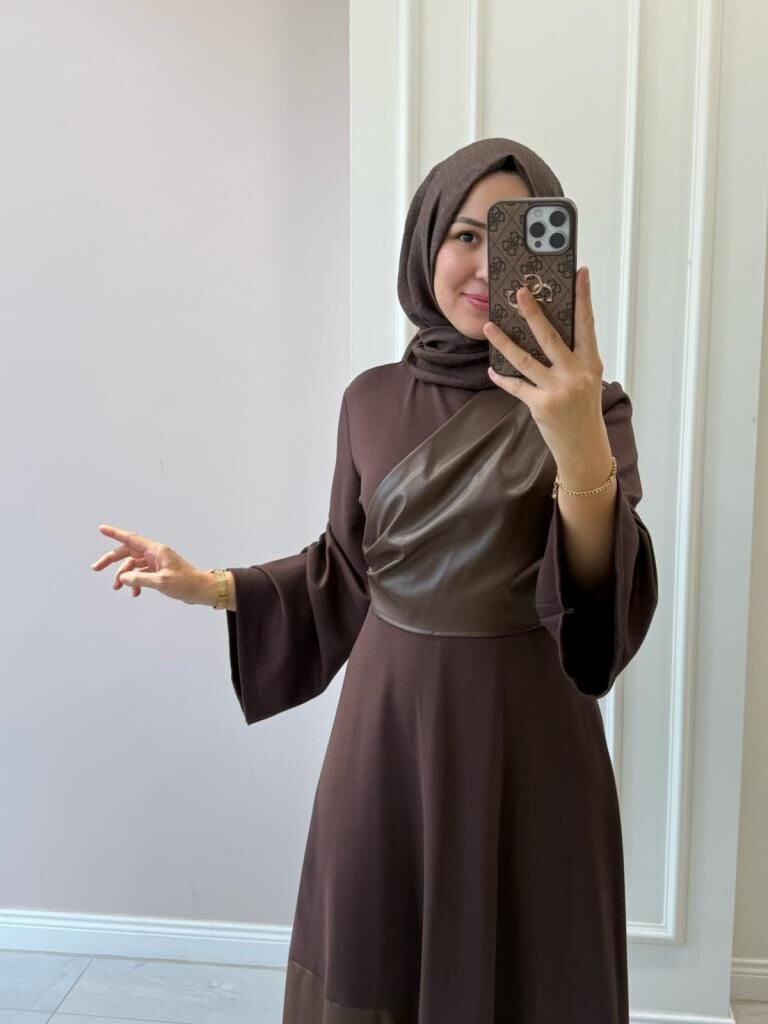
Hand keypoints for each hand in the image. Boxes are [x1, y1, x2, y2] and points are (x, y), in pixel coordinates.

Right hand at [90, 524, 212, 605]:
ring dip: (123, 576)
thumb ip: (140, 579)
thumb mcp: (161, 582)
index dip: (115, 533)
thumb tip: (122, 578)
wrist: (202, 590)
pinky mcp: (158, 571)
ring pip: (132, 565)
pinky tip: (135, 593)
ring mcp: (156, 562)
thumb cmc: (186, 583)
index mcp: (156, 550)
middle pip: (127, 552)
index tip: (102, 529)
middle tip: (96, 568)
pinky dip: (135, 582)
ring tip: (118, 588)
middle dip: (111, 560)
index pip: (131, 539)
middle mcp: (155, 554)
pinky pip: (140, 574)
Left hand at [483, 266, 605, 462]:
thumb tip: (545, 332)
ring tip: (490, 327)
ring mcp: (558, 390)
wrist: (584, 447)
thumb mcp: (587, 381)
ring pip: (525, 359)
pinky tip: (491, 369)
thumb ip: (572, 358)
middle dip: (533, 313)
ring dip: (504, 342)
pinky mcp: (541, 405)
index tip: (581, 273)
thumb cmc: (584, 410)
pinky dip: (502, 377)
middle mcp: (575, 374)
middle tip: (519, 292)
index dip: (584, 297)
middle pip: (550, 336)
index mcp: (590, 363)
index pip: (587, 324)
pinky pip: (516, 385)